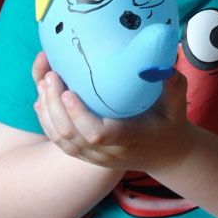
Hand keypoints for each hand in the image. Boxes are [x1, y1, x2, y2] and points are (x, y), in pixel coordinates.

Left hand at [32, 51, 192, 173]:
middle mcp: (108, 152)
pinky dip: (46, 121)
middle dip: (55, 106)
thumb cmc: (169, 124)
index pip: (98, 134)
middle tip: (51, 76)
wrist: (163, 153)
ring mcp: (94, 155)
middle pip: (72, 136)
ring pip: (61, 140)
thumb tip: (168, 62)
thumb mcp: (176, 106)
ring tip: (44, 81)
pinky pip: (59, 142)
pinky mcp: (85, 153)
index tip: (69, 91)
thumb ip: (173, 86)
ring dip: (47, 111)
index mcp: (129, 138)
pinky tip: (40, 99)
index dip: (79, 115)